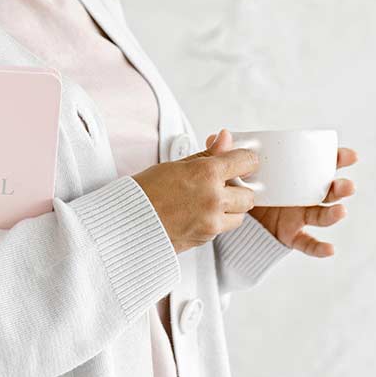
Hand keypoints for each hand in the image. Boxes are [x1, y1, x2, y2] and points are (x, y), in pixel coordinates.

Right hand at [131, 139, 259, 253]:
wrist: (126, 223)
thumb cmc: (145, 192)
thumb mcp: (176, 165)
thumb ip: (208, 154)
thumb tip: (225, 138)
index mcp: (206, 173)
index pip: (246, 162)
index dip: (244, 160)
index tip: (240, 161)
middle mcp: (213, 198)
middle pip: (249, 194)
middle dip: (239, 189)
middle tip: (222, 184)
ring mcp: (211, 221)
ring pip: (240, 215)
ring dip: (231, 208)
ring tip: (208, 201)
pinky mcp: (206, 238)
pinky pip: (223, 228)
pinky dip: (216, 221)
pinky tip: (197, 213)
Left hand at [204, 128, 357, 256]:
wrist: (232, 214)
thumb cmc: (239, 184)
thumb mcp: (234, 168)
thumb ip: (227, 153)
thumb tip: (223, 135)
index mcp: (295, 175)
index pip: (321, 164)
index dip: (337, 159)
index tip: (349, 156)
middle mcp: (303, 195)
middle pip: (328, 191)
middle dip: (340, 188)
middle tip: (346, 185)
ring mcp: (299, 216)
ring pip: (322, 215)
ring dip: (334, 214)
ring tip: (340, 211)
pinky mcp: (291, 235)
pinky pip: (308, 244)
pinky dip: (319, 248)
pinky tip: (330, 249)